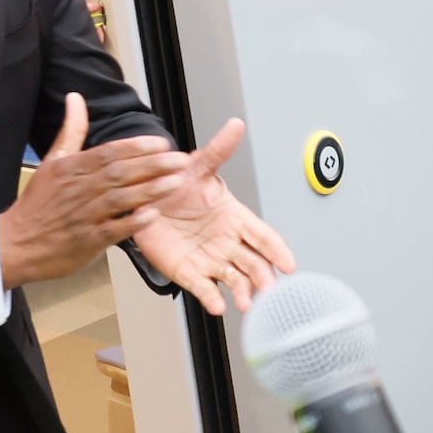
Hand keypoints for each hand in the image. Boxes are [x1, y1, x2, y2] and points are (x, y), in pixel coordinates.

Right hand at [0, 95, 192, 288]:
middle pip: (119, 173)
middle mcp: (78, 189)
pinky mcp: (87, 241)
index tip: (161, 143)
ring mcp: (83, 216)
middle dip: (152, 166)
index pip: (108, 153)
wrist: (15, 244)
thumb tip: (75, 97)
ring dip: (150, 190)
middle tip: (179, 160)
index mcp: (71, 168)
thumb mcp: (51, 161)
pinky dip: (133, 221)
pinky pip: (114, 229)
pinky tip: (153, 214)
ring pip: (120, 199)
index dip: (135, 147)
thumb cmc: (37, 203)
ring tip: (175, 182)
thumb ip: (70, 130)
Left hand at [123, 119, 295, 314]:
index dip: (277, 250)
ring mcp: (210, 259)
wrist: (143, 199)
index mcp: (235, 218)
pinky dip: (212, 299)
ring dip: (244, 293)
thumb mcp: (197, 166)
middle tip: (270, 290)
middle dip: (264, 278)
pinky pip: (204, 288)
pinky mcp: (189, 272)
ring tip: (246, 303)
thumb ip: (218, 150)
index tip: (290, 265)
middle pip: (254, 263)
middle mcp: (227, 242)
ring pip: (234, 280)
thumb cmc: (176, 184)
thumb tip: (236, 125)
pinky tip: (218, 306)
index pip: (263, 236)